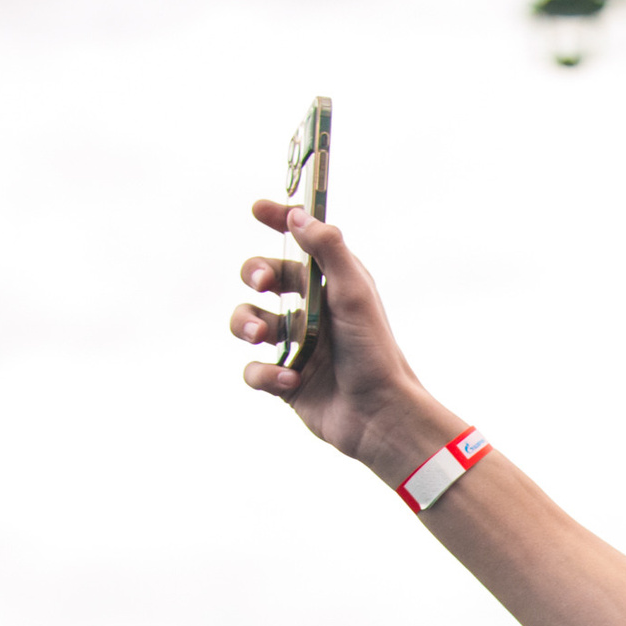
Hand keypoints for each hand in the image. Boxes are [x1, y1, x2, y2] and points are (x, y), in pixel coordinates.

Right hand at [231, 204, 458, 479]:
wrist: (380, 415)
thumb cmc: (374, 352)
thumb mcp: (355, 293)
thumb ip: (329, 250)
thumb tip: (299, 215)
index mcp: (331, 286)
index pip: (300, 243)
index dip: (279, 222)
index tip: (259, 209)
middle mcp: (311, 311)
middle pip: (263, 278)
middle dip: (254, 274)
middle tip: (262, 284)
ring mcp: (296, 346)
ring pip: (248, 321)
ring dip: (245, 322)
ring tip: (260, 335)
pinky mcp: (285, 380)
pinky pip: (254, 369)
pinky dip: (265, 373)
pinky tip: (290, 380)